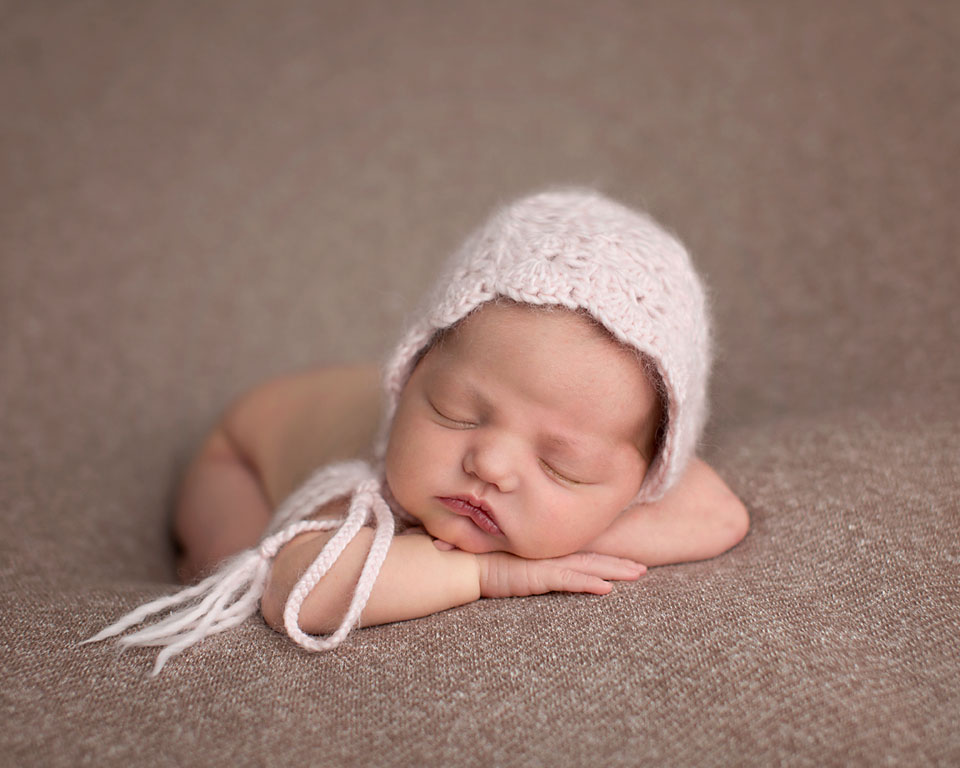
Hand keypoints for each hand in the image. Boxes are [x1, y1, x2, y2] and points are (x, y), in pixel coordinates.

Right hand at [477, 551, 645, 598]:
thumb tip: (533, 571)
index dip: (605, 557)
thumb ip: (525, 565)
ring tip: (638, 574)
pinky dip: (589, 583)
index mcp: (546, 553)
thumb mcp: (510, 563)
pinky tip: (607, 589)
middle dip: (619, 563)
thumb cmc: (481, 561)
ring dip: (615, 570)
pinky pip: (569, 581)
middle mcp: (550, 555)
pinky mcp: (538, 575)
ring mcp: (545, 564)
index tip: (625, 561)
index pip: (581, 554)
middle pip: (592, 558)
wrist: (463, 562)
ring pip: (588, 566)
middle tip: (643, 568)